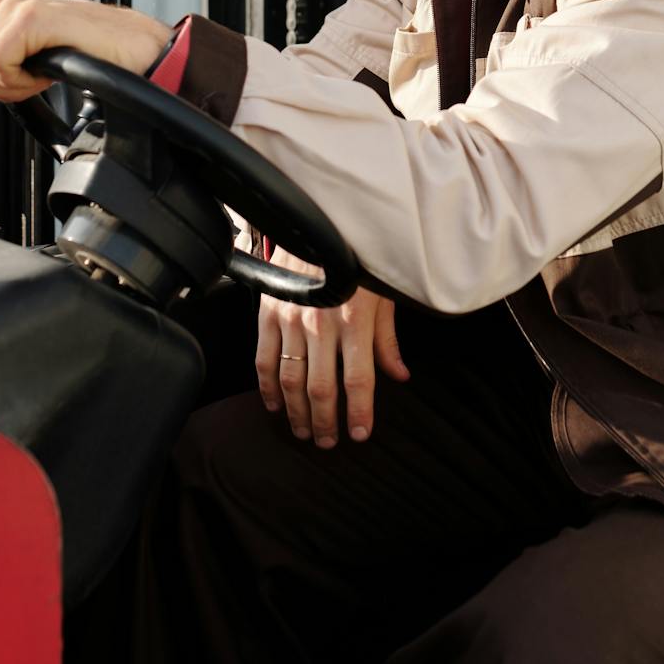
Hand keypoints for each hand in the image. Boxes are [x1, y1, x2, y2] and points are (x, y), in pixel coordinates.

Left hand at [0, 0, 172, 102]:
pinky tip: (48, 73)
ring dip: (14, 86)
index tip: (23, 79)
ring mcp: (12, 6)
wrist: (131, 49)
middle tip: (36, 79)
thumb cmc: (88, 53)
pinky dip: (23, 83)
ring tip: (45, 73)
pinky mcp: (29, 17)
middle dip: (0, 88)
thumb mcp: (29, 52)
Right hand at [256, 247, 409, 446]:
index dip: (359, 412)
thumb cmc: (358, 256)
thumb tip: (399, 376)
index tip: (359, 434)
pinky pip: (264, 359)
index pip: (358, 380)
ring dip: (296, 412)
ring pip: (291, 380)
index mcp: (355, 321)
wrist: (318, 220)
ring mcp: (291, 320)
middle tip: (327, 443)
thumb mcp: (383, 294)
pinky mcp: (269, 313)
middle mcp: (322, 325)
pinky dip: (267, 388)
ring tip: (303, 431)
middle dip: (325, 422)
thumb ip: (387, 340)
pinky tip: (275, 405)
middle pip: (321, 389)